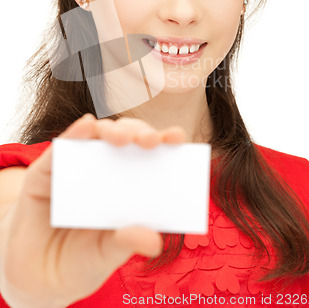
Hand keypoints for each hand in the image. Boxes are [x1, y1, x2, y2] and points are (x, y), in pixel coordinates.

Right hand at [1, 115, 186, 307]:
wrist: (36, 277)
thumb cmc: (79, 262)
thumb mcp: (105, 256)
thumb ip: (126, 245)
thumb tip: (154, 240)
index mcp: (128, 186)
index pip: (150, 156)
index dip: (164, 143)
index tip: (178, 138)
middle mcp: (105, 169)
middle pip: (127, 139)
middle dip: (140, 134)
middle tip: (151, 141)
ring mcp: (76, 166)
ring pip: (97, 136)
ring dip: (112, 131)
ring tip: (122, 138)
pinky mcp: (46, 171)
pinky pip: (61, 148)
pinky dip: (75, 134)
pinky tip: (86, 126)